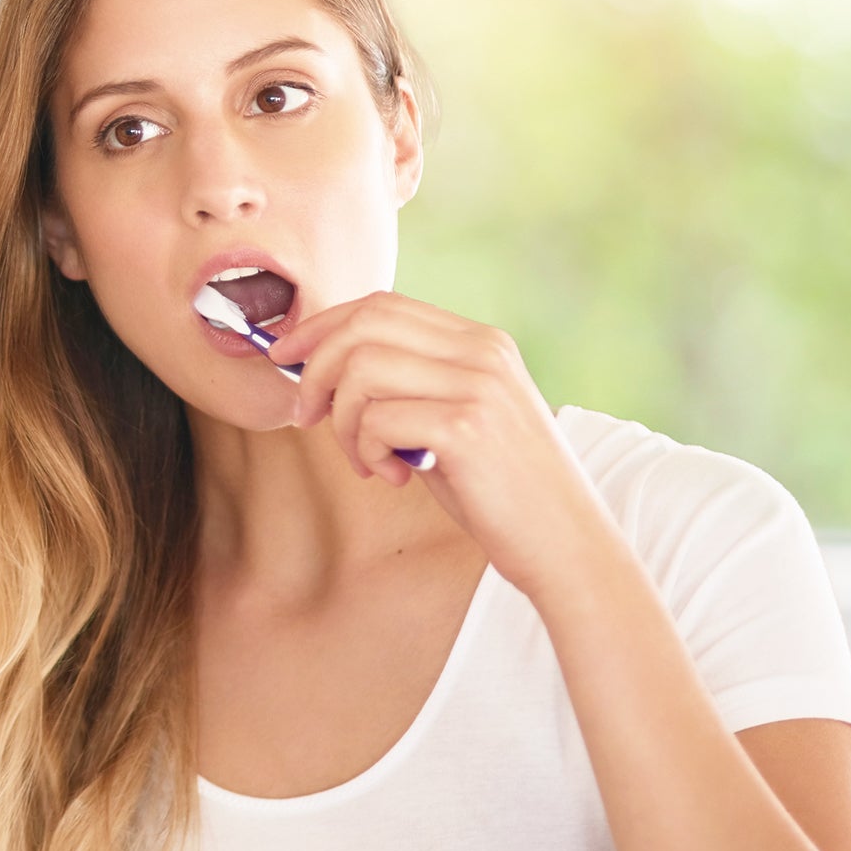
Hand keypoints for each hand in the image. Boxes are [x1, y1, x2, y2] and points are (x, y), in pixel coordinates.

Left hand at [264, 290, 617, 599]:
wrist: (565, 545)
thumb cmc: (498, 490)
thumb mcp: (452, 420)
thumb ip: (405, 386)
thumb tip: (317, 367)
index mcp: (481, 341)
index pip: (382, 305)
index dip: (322, 325)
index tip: (285, 356)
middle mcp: (482, 351)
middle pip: (364, 324)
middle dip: (315, 366)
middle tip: (307, 414)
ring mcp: (478, 385)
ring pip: (361, 369)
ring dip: (343, 421)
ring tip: (367, 460)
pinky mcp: (466, 427)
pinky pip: (376, 418)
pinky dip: (365, 448)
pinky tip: (391, 476)